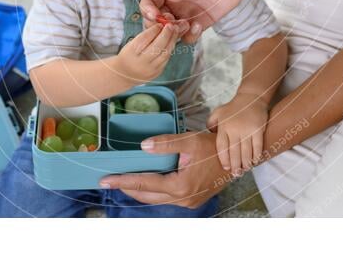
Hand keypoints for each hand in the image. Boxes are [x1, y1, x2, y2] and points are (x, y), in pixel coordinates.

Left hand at [98, 132, 231, 207]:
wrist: (237, 159)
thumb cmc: (214, 148)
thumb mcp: (190, 140)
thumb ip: (166, 143)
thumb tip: (144, 146)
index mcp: (179, 186)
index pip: (144, 183)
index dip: (122, 181)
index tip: (105, 181)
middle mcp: (182, 199)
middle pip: (146, 196)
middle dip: (127, 188)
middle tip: (109, 181)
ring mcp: (187, 202)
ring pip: (156, 199)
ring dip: (140, 190)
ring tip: (124, 181)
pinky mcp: (192, 200)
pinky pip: (166, 198)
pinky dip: (153, 191)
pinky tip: (148, 182)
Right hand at [113, 21, 187, 83]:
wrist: (126, 74)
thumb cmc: (129, 54)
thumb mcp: (132, 44)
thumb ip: (145, 36)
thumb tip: (161, 25)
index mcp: (131, 52)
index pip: (145, 39)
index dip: (154, 30)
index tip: (160, 24)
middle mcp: (140, 62)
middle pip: (156, 47)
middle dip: (166, 34)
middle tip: (171, 25)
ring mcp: (150, 69)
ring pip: (165, 54)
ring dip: (172, 41)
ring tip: (175, 31)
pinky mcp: (157, 72)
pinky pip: (166, 59)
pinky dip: (170, 48)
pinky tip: (172, 41)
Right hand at [140, 0, 259, 44]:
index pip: (149, 2)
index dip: (148, 10)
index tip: (156, 15)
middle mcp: (174, 2)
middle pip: (156, 21)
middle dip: (160, 27)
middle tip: (171, 25)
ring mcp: (186, 14)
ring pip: (171, 32)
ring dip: (174, 34)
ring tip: (186, 25)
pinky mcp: (200, 23)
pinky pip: (189, 36)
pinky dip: (190, 36)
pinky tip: (198, 26)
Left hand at [207, 95, 268, 174]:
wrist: (251, 98)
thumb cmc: (233, 108)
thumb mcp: (218, 113)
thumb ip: (211, 124)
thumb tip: (207, 137)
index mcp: (223, 127)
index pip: (222, 147)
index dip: (224, 160)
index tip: (226, 168)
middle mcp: (234, 129)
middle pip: (234, 153)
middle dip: (235, 166)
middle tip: (236, 174)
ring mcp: (247, 130)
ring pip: (246, 152)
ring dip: (246, 163)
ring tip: (245, 169)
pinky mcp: (258, 130)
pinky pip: (257, 147)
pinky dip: (256, 156)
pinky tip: (255, 161)